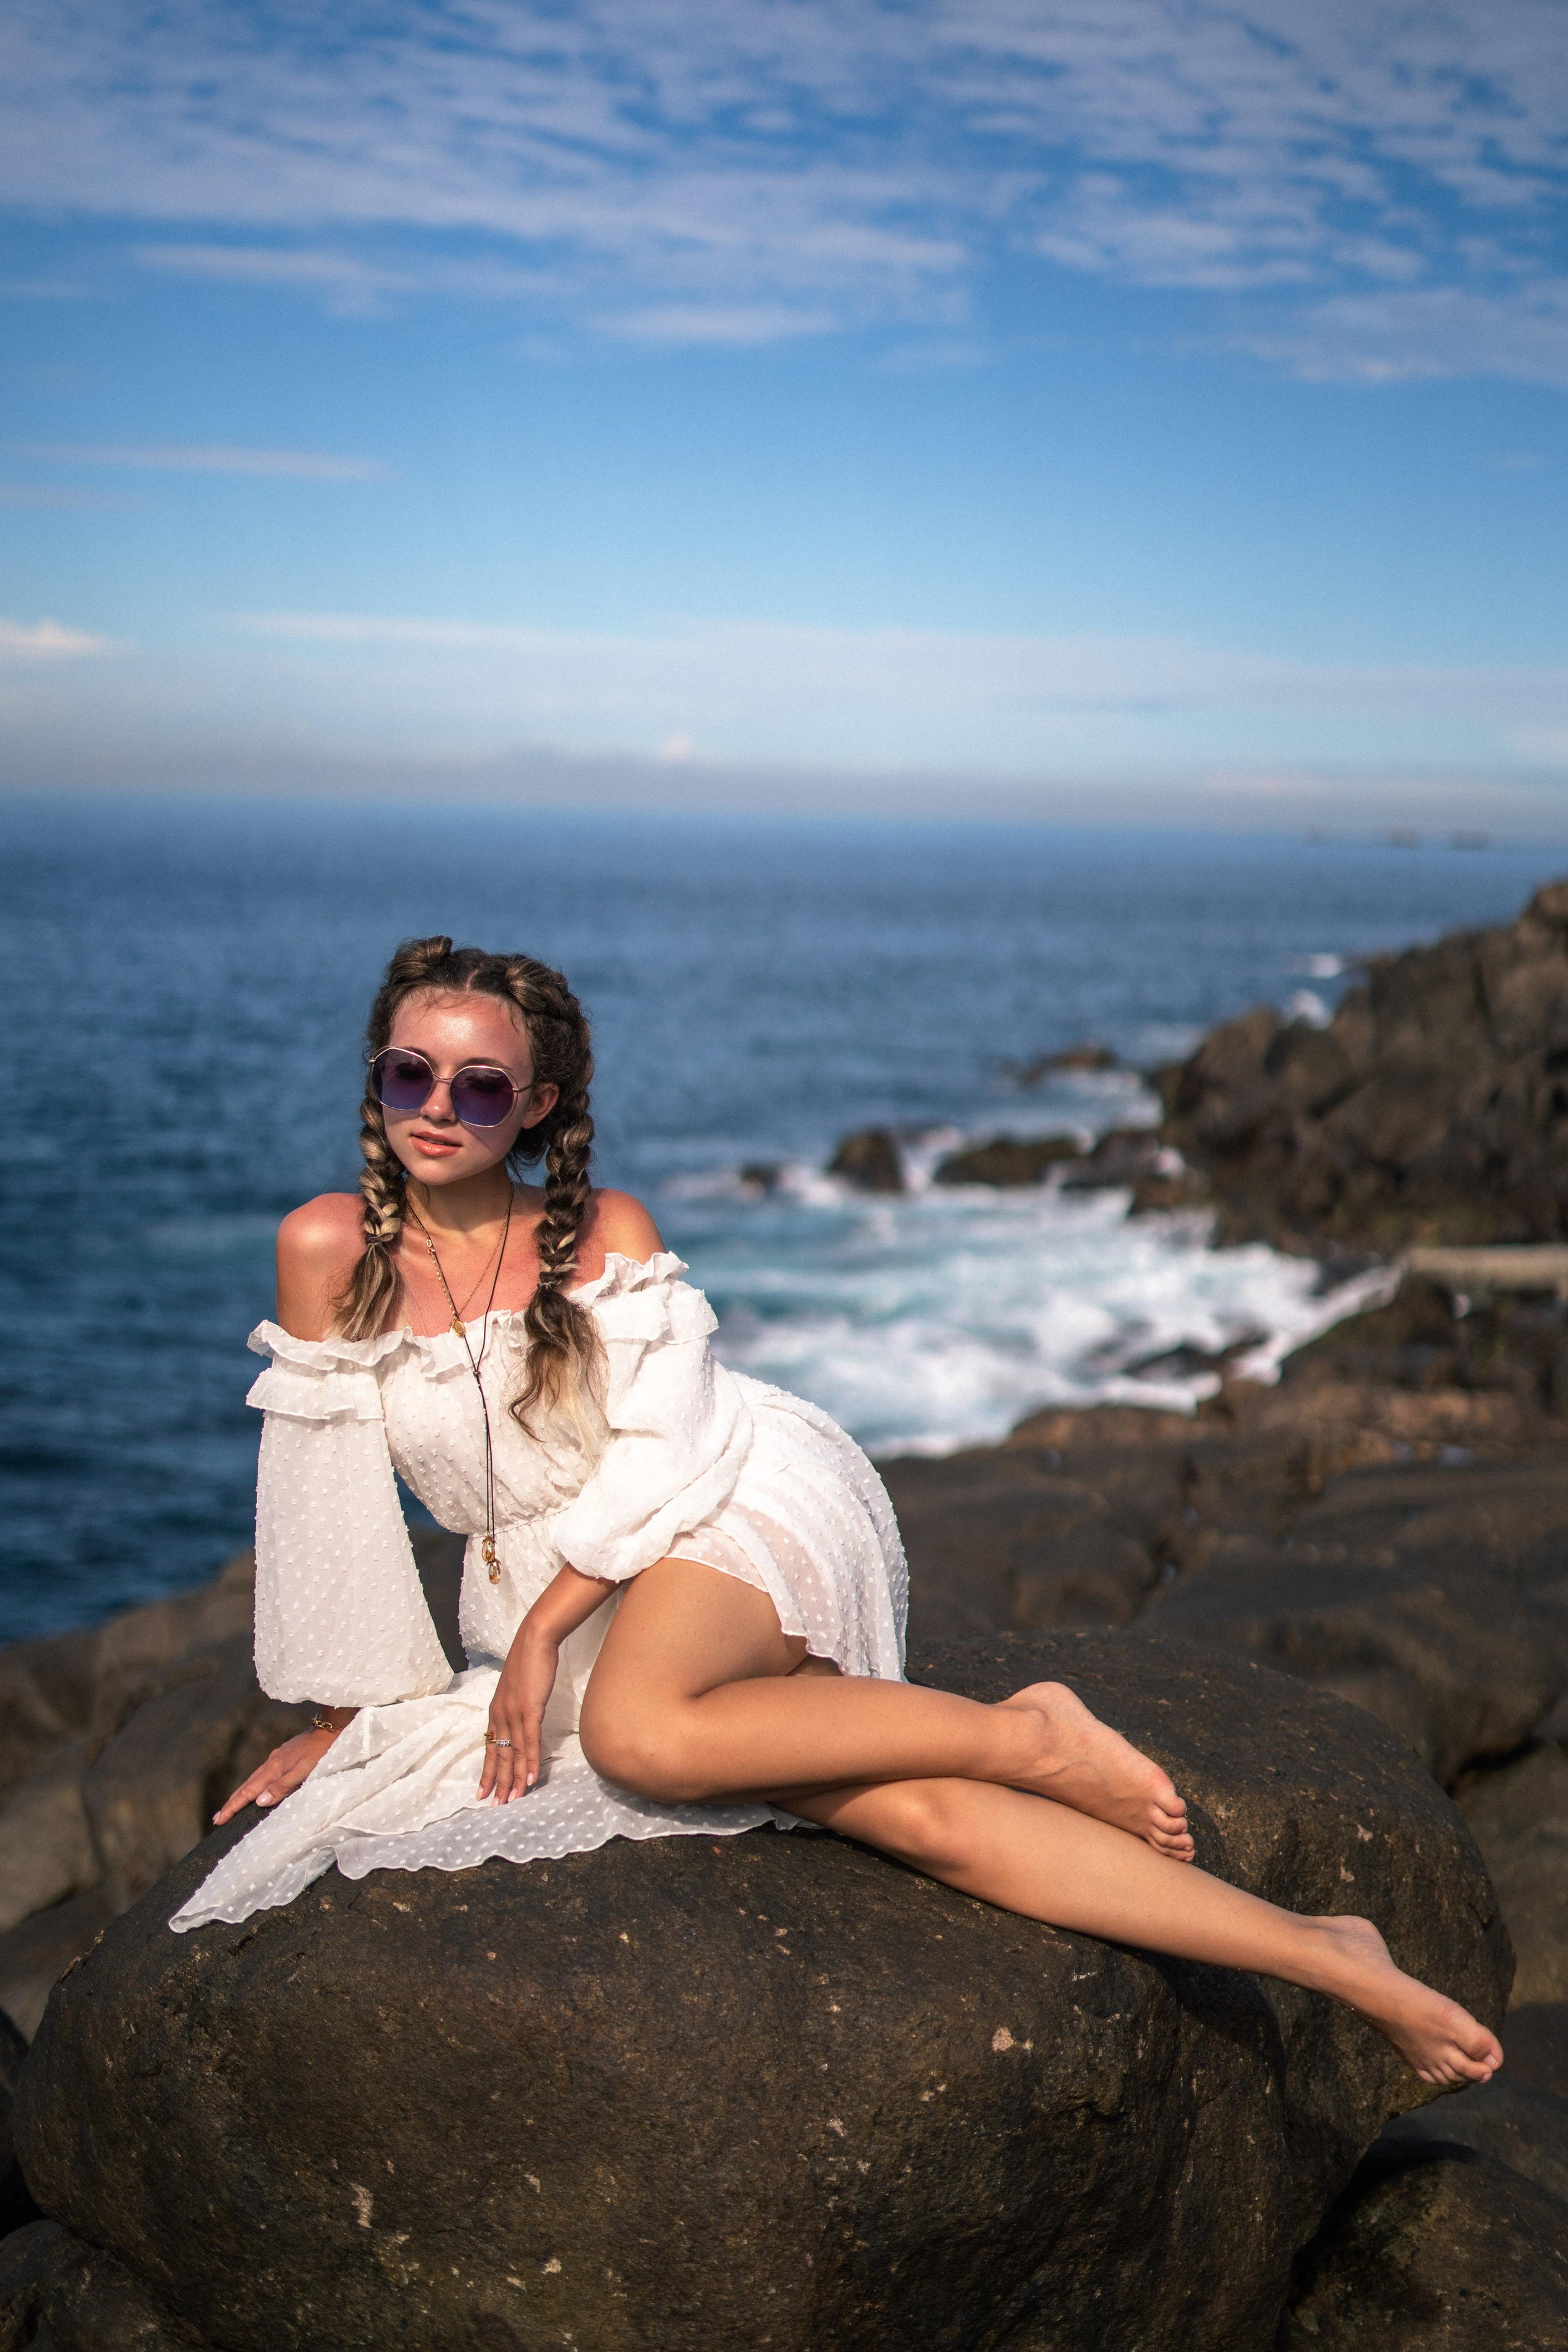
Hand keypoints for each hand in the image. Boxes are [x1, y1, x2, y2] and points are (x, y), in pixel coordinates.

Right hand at [213, 1727, 337, 1824]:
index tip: (219, 1820)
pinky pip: (263, 1774)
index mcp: (274, 1769)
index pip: (248, 1792)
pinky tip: (257, 1787)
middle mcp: (271, 1763)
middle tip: (217, 1818)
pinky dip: (255, 1784)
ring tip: (232, 1805)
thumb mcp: (304, 1771)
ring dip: (241, 1794)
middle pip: (247, 1786)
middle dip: (232, 1803)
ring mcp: (277, 1758)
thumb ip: (283, 1786)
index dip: (233, 1807)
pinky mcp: (284, 1755)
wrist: (332, 1728)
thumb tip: (259, 1801)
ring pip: (254, 1779)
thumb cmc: (322, 1753)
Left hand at [480, 1626, 559, 1803]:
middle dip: (498, 1782)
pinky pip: (529, 1741)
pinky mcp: (530, 1709)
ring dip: (514, 1779)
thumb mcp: (519, 1689)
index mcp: (496, 1711)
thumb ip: (518, 1707)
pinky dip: (530, 1762)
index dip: (487, 1771)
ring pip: (513, 1753)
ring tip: (513, 1800)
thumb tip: (525, 1720)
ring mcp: (514, 1713)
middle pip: (498, 1755)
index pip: (489, 1747)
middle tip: (496, 1806)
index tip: (483, 1792)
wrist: (535, 1639)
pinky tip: (530, 1778)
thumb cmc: (529, 1661)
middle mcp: (500, 1715)